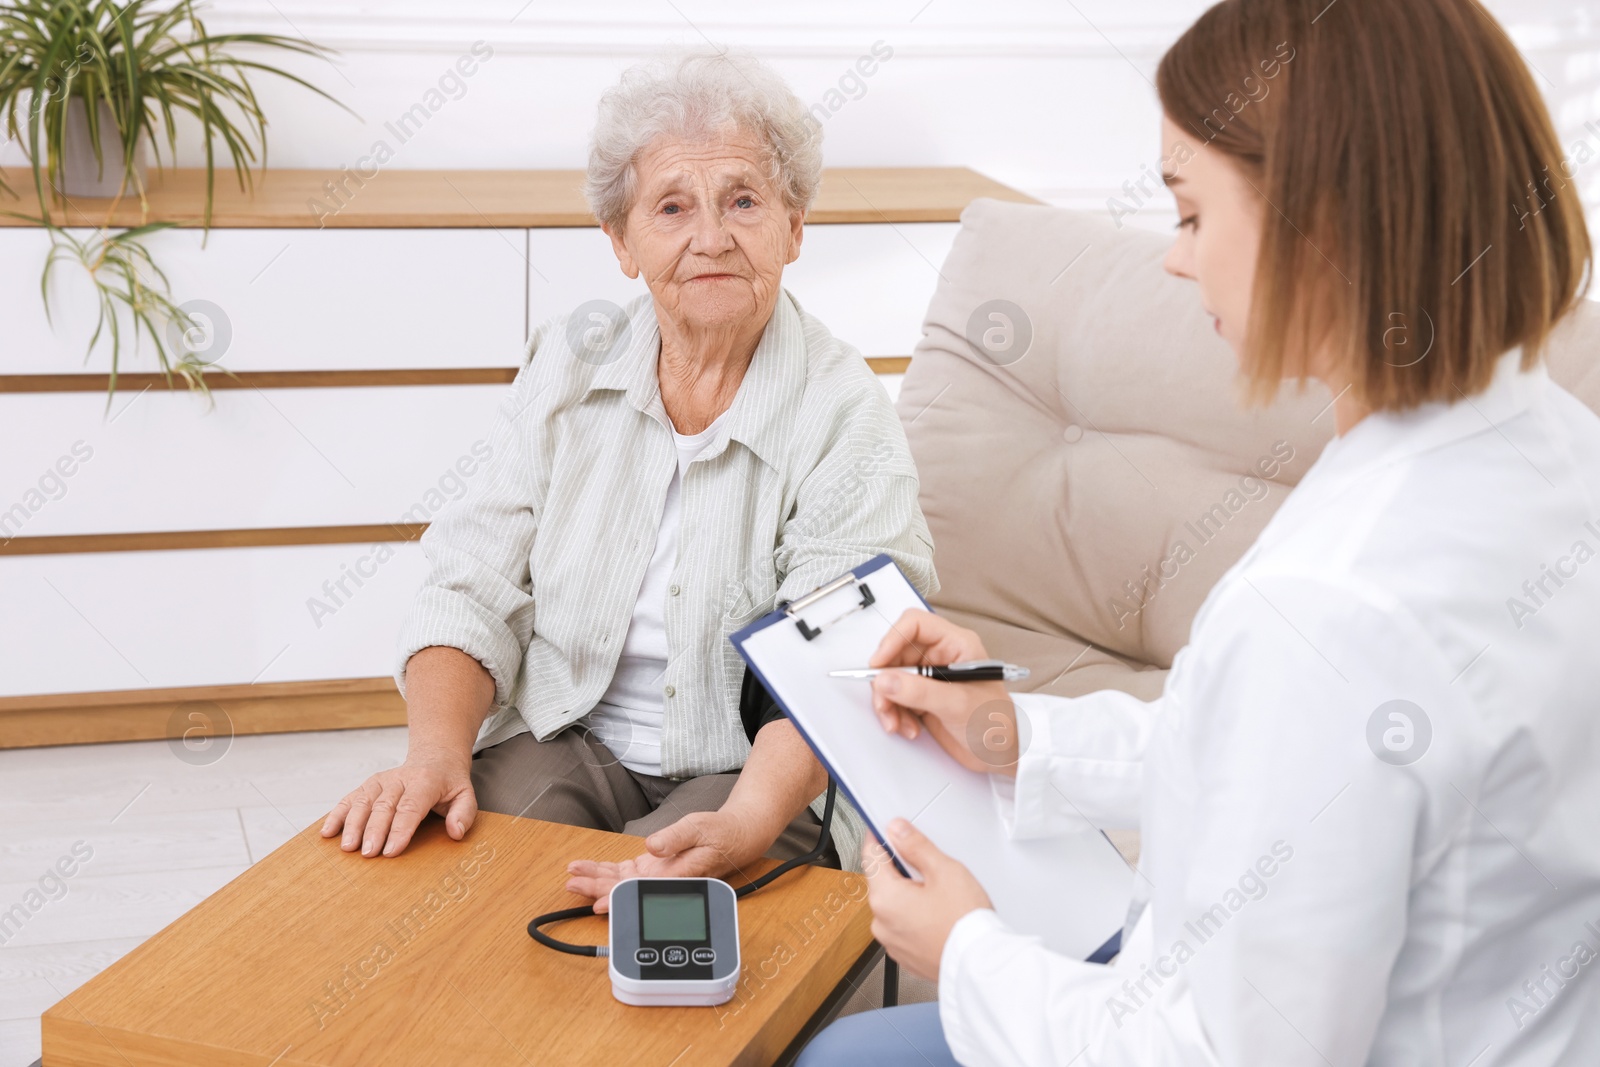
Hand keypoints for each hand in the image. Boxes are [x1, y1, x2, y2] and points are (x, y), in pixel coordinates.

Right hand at [320, 749, 476, 856]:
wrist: (435, 759)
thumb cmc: (449, 784)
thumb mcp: (466, 795)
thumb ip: (464, 814)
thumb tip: (456, 832)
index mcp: (425, 781)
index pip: (411, 807)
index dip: (400, 829)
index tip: (391, 851)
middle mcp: (399, 779)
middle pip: (384, 806)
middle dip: (375, 831)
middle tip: (368, 854)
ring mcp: (381, 781)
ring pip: (363, 801)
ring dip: (352, 824)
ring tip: (347, 847)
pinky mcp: (368, 785)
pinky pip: (349, 799)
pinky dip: (337, 814)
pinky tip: (327, 832)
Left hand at [565, 808, 760, 913]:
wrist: (736, 837)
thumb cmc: (720, 833)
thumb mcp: (699, 828)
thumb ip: (675, 838)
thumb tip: (652, 846)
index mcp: (675, 876)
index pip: (640, 892)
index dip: (617, 899)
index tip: (597, 904)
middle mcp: (663, 881)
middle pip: (625, 889)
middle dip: (597, 889)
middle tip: (572, 885)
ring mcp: (657, 875)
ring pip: (622, 882)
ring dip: (597, 881)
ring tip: (573, 878)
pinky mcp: (655, 867)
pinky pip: (626, 872)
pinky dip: (607, 871)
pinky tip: (590, 869)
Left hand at [863, 818, 993, 980]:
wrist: (979, 965)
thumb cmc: (964, 922)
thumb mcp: (944, 870)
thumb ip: (916, 846)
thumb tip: (897, 830)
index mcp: (884, 898)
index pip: (870, 856)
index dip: (878, 837)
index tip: (886, 829)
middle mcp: (881, 923)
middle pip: (882, 881)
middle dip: (900, 869)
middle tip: (928, 865)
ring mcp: (892, 942)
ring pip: (893, 905)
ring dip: (908, 894)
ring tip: (939, 894)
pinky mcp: (905, 955)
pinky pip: (903, 926)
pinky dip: (915, 917)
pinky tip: (937, 915)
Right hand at [868, 608, 1021, 773]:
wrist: (1003, 754)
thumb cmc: (997, 723)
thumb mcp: (957, 704)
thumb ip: (919, 692)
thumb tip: (886, 680)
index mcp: (957, 645)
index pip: (915, 625)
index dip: (892, 639)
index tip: (879, 664)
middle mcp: (942, 657)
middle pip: (896, 653)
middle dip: (886, 680)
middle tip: (884, 701)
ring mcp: (931, 679)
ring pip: (892, 678)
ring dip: (888, 702)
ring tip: (896, 722)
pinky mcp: (924, 699)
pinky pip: (896, 698)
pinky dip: (895, 714)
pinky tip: (908, 727)